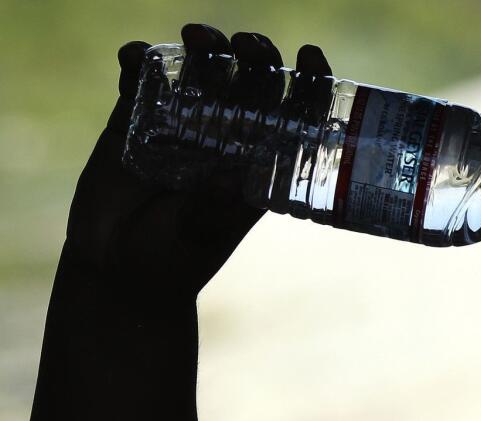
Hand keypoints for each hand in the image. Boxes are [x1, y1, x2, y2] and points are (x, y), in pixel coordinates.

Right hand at [62, 23, 332, 314]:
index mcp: (261, 161)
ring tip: (198, 37)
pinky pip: (142, 81)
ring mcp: (185, 123)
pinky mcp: (139, 118)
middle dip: (256, 56)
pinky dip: (138, 62)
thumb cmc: (172, 259)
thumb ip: (212, 208)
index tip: (309, 55)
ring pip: (203, 71)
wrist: (117, 268)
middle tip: (247, 46)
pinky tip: (134, 56)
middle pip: (253, 81)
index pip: (296, 113)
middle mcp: (229, 136)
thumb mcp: (199, 237)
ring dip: (206, 47)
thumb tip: (227, 177)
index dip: (310, 81)